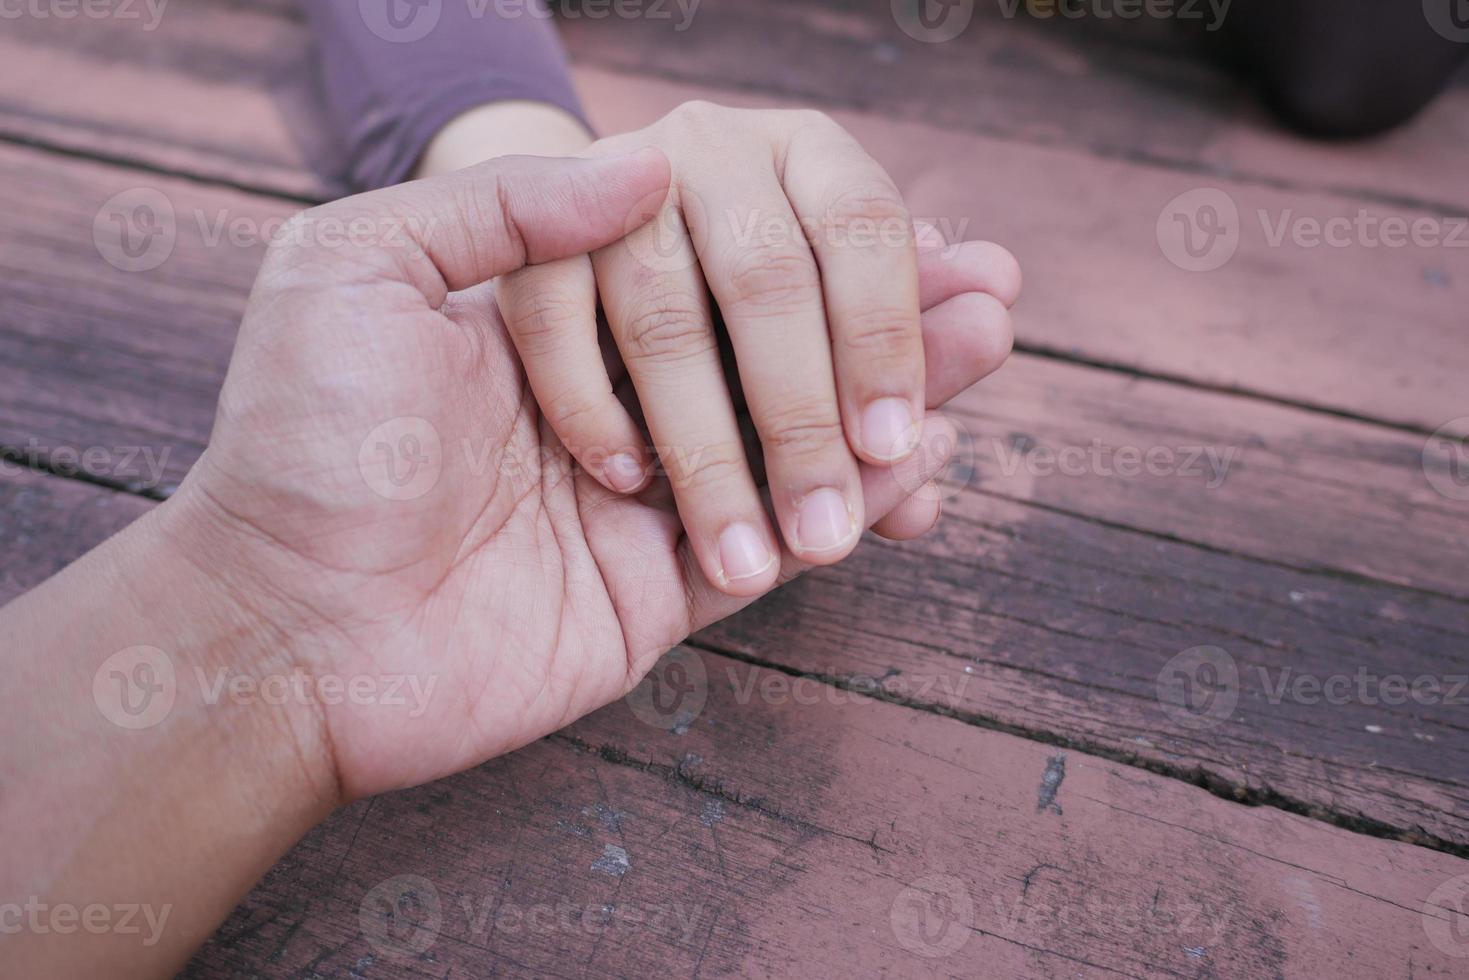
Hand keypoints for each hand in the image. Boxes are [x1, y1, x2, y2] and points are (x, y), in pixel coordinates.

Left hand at [167, 148, 972, 802]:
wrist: (284, 628)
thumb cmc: (308, 440)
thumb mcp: (357, 267)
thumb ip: (504, 203)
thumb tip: (654, 150)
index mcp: (553, 313)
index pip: (716, 257)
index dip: (815, 244)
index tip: (911, 221)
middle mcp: (614, 397)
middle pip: (780, 343)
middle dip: (886, 317)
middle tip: (991, 292)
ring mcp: (646, 495)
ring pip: (801, 434)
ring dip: (899, 393)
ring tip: (991, 343)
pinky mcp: (662, 590)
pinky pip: (783, 536)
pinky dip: (861, 496)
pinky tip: (929, 448)